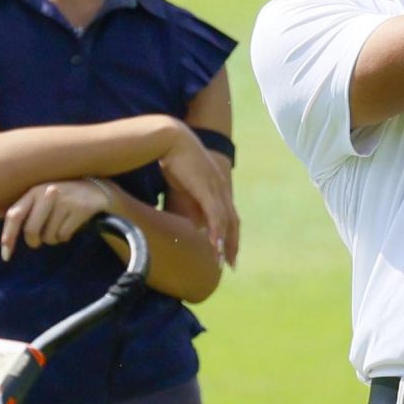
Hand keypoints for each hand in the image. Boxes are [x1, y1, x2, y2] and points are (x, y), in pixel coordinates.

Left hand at [0, 178, 126, 252]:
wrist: (93, 190)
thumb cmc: (58, 196)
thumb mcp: (34, 198)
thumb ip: (11, 208)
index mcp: (33, 191)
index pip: (14, 215)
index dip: (8, 236)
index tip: (6, 255)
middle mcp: (46, 193)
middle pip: (31, 231)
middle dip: (34, 241)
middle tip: (39, 240)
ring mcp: (64, 201)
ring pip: (49, 236)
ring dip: (52, 238)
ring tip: (58, 226)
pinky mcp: (79, 210)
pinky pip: (64, 236)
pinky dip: (64, 237)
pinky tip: (69, 227)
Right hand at [153, 123, 240, 256]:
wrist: (171, 140)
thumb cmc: (176, 161)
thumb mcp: (187, 188)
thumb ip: (194, 207)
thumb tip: (198, 227)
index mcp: (219, 187)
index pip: (229, 215)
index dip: (230, 234)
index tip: (226, 251)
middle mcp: (222, 189)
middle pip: (233, 222)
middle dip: (233, 244)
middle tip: (230, 264)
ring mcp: (216, 189)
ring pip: (226, 222)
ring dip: (225, 243)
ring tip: (222, 261)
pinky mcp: (207, 189)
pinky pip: (215, 216)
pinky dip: (216, 233)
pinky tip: (215, 246)